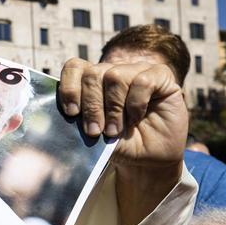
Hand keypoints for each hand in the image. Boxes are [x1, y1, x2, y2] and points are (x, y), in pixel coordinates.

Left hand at [58, 59, 187, 167]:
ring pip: (115, 76)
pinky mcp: (160, 75)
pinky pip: (142, 81)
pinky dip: (136, 103)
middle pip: (93, 74)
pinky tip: (136, 118)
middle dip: (91, 106)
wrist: (149, 157)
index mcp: (93, 81)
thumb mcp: (94, 135)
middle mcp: (113, 71)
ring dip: (113, 108)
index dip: (70, 87)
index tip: (72, 112)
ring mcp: (137, 70)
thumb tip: (65, 116)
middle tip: (94, 131)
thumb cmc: (119, 144)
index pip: (74, 67)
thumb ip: (79, 121)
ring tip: (115, 130)